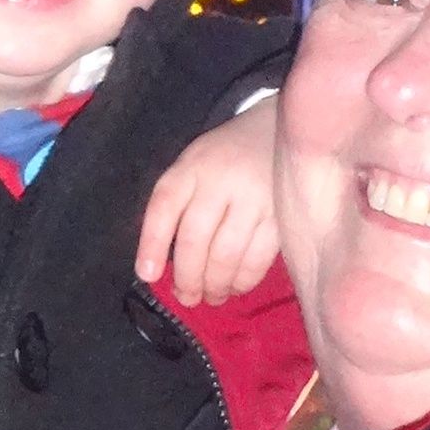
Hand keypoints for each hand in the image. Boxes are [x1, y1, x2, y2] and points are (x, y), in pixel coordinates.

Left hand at [135, 100, 281, 306]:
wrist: (281, 131)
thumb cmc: (227, 159)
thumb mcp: (193, 166)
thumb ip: (177, 204)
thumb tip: (160, 263)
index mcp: (191, 168)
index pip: (164, 207)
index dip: (152, 245)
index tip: (147, 275)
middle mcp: (220, 181)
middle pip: (195, 239)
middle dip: (187, 278)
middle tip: (186, 297)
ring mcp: (254, 198)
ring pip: (226, 254)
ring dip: (215, 285)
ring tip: (211, 297)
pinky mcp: (281, 216)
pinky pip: (258, 258)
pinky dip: (243, 281)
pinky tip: (235, 287)